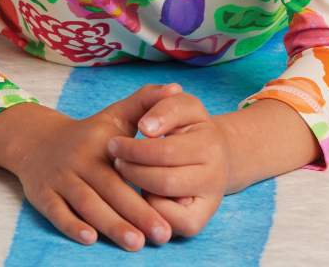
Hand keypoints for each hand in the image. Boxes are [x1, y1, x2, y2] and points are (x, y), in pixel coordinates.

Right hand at [13, 82, 183, 250]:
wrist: (36, 141)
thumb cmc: (88, 134)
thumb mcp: (115, 114)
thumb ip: (146, 102)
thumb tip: (176, 88)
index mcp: (101, 143)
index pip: (127, 164)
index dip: (149, 179)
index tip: (175, 197)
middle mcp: (80, 161)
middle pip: (110, 189)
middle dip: (137, 212)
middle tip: (162, 234)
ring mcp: (60, 178)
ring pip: (86, 203)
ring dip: (111, 224)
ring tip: (137, 243)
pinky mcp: (43, 195)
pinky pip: (57, 212)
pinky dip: (71, 225)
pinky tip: (90, 238)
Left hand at [107, 88, 231, 237]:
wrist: (214, 153)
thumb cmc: (189, 126)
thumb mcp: (179, 105)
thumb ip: (162, 105)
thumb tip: (146, 127)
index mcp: (210, 143)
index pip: (166, 151)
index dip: (135, 149)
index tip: (113, 142)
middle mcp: (215, 176)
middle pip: (164, 181)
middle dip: (132, 170)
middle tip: (115, 159)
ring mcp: (209, 203)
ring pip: (165, 204)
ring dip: (138, 188)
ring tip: (125, 171)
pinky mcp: (198, 222)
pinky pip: (169, 224)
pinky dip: (151, 209)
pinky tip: (143, 190)